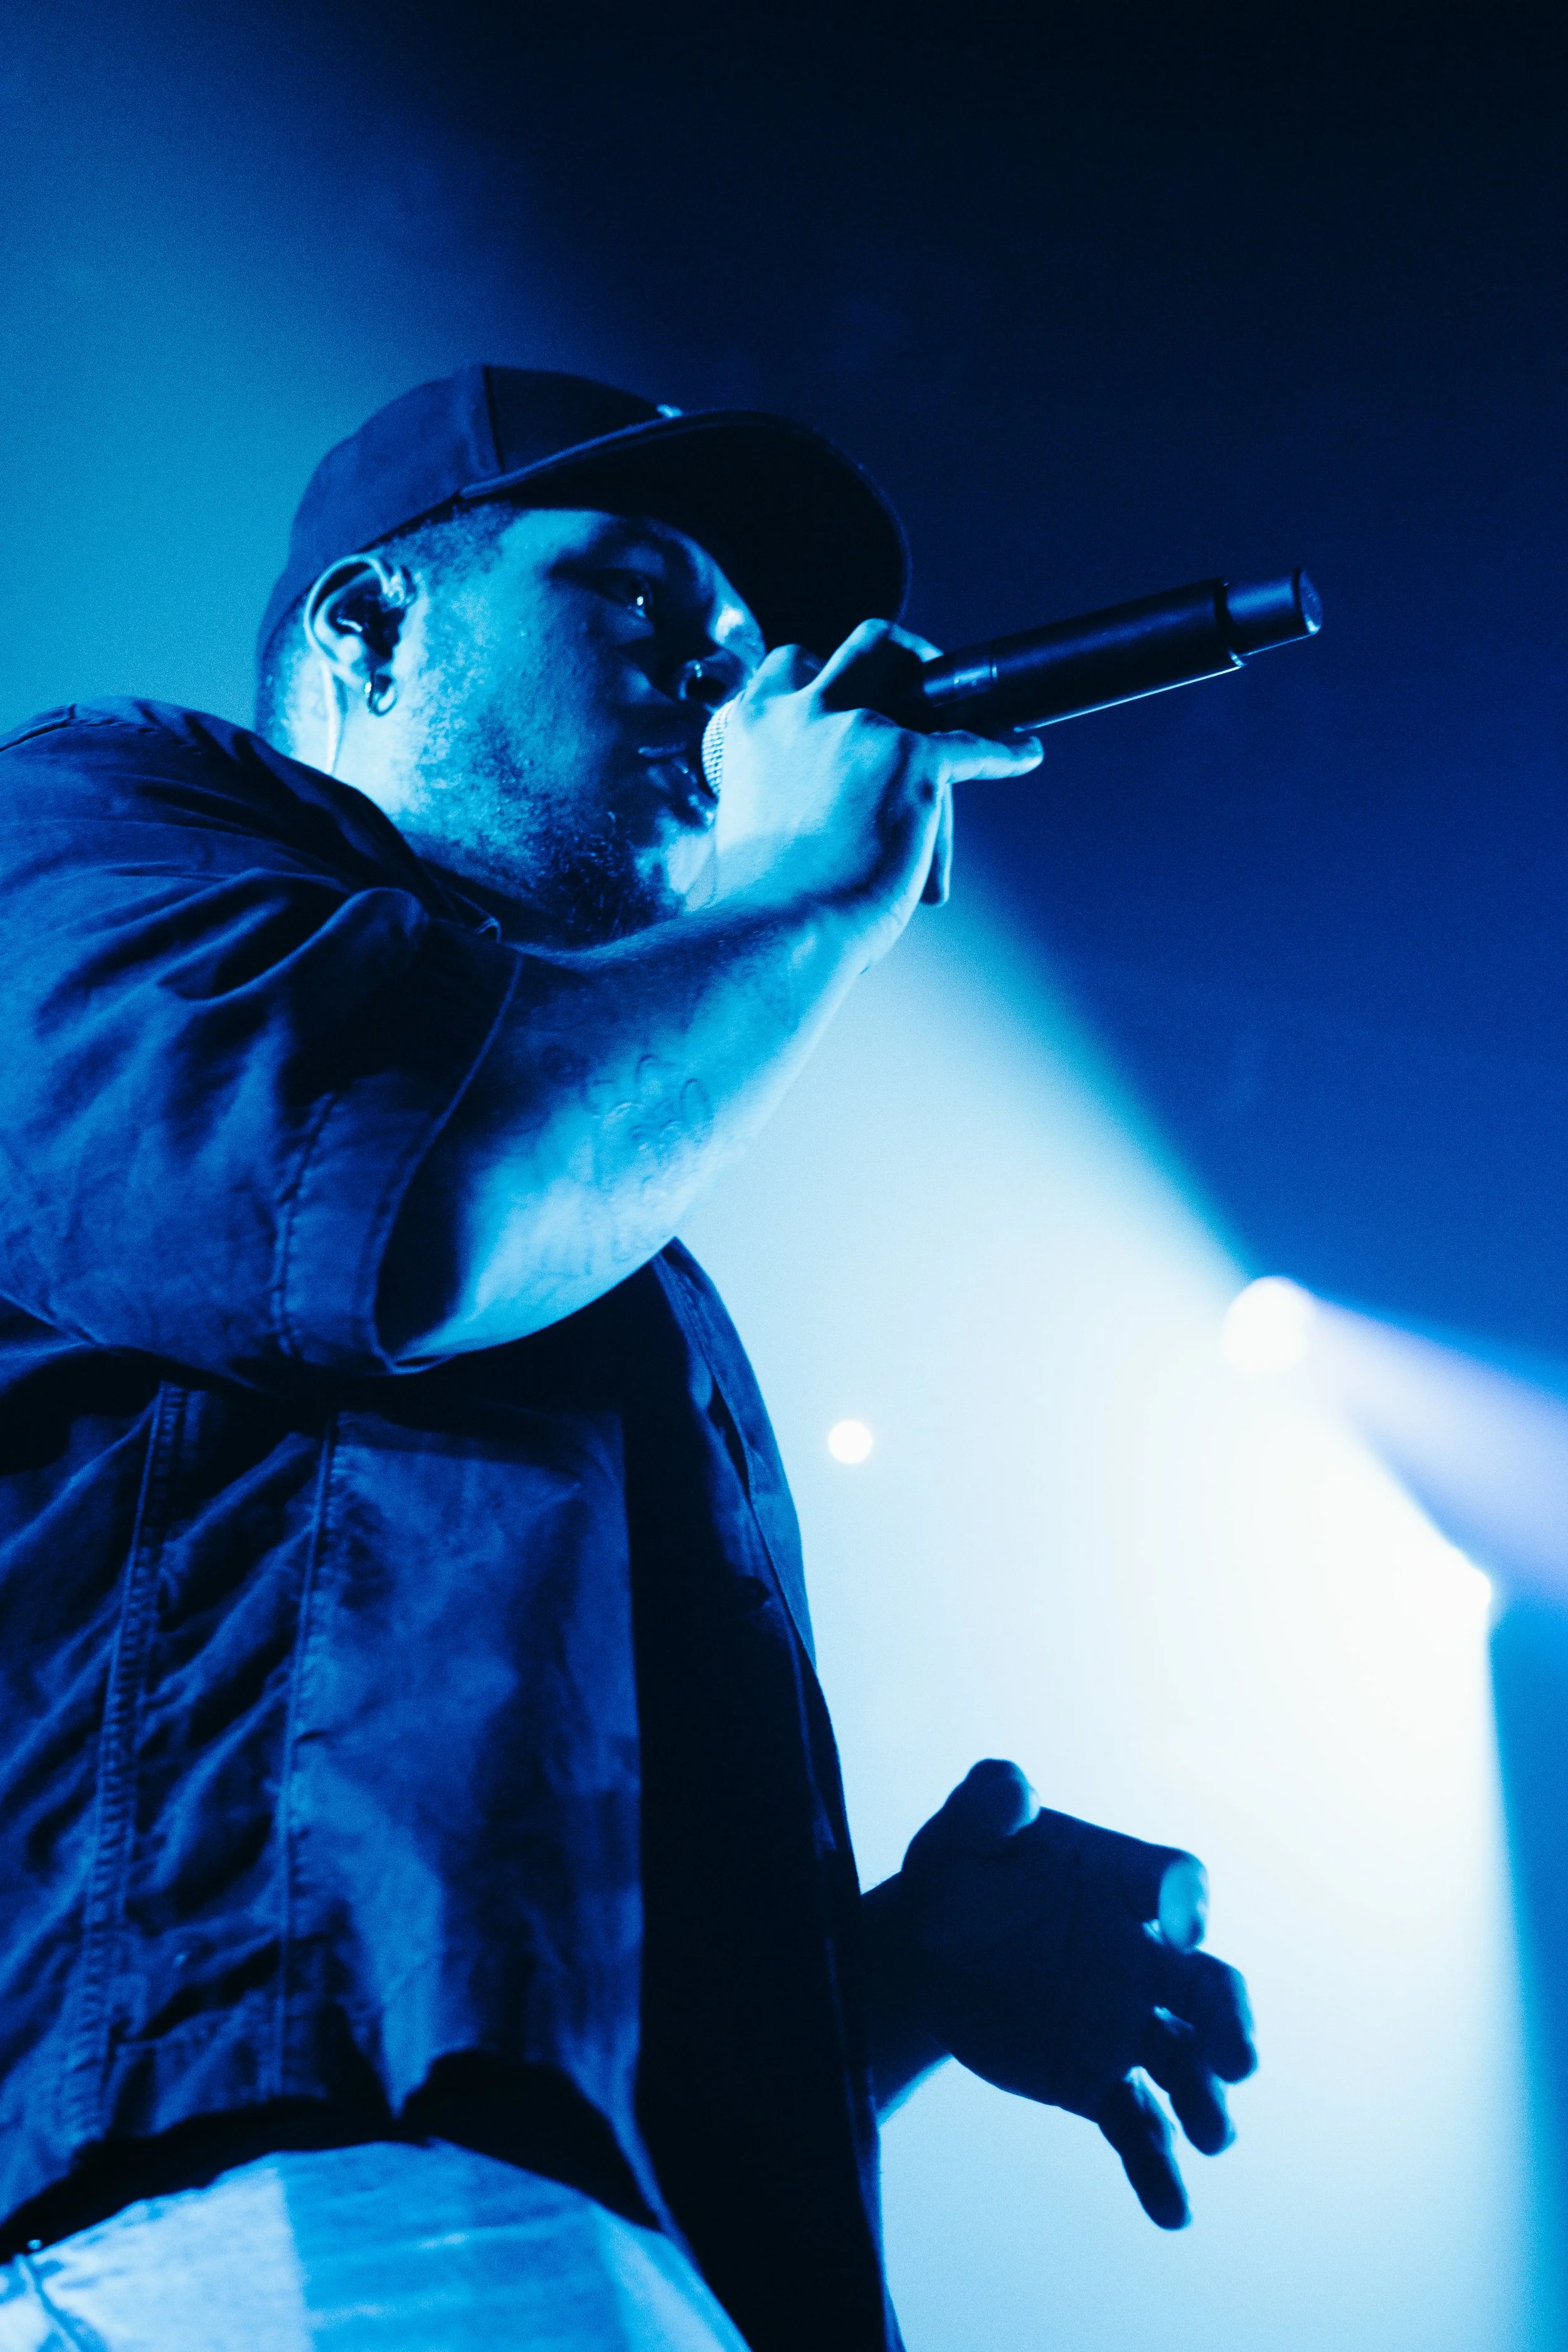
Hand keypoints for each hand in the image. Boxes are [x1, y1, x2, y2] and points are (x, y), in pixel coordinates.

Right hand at [709, 619, 1040, 954]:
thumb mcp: (748, 820)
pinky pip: (976, 744)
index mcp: (756, 727)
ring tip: (986, 711)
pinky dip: (1006, 749)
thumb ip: (774, 790)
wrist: (778, 928)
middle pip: (868, 645)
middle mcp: (805, 712)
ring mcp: (861, 730)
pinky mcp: (913, 761)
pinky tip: (1024, 753)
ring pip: (926, 680)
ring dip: (958, 694)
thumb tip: (806, 809)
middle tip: (924, 678)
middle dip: (904, 654)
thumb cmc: (762, 899)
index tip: (847, 692)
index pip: (792, 665)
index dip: (826, 672)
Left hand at [882, 1759, 1256, 2227]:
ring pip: (1183, 2063)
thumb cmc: (959, 1875)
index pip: (1179, 1883)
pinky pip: (1137, 2125)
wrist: (927, 1955)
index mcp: (1122, 1882)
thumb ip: (987, 1800)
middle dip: (1229, 2022)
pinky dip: (1156, 2168)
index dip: (1187, 1902)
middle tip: (1238, 2059)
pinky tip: (1172, 2211)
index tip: (1181, 1927)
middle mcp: (1142, 1955)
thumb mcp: (962, 1830)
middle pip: (1209, 1987)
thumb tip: (1010, 1788)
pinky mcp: (1096, 2080)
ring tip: (1213, 2136)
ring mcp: (1124, 2022)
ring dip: (1205, 2098)